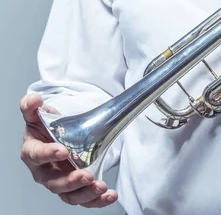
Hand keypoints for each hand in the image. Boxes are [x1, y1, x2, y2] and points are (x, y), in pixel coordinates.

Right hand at [20, 93, 117, 207]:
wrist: (55, 134)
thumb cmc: (45, 127)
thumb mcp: (37, 113)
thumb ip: (31, 106)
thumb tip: (33, 100)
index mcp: (33, 152)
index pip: (36, 156)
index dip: (48, 154)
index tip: (62, 151)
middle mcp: (45, 171)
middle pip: (54, 182)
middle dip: (70, 181)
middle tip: (86, 175)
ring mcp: (59, 181)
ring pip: (69, 194)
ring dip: (85, 193)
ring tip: (100, 186)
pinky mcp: (74, 187)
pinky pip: (83, 198)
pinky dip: (96, 200)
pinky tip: (109, 195)